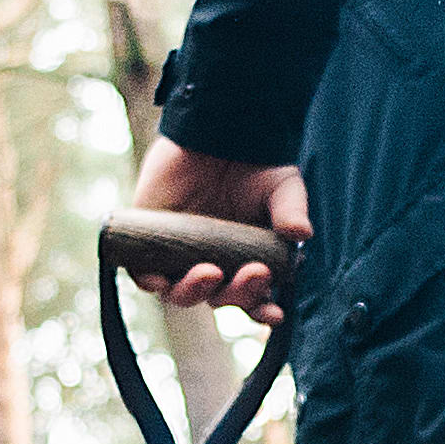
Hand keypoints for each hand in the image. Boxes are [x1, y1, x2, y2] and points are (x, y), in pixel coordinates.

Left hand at [130, 141, 310, 322]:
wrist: (218, 128)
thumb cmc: (256, 162)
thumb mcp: (283, 187)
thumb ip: (291, 211)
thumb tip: (302, 233)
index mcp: (246, 261)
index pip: (252, 299)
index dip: (261, 311)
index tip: (274, 316)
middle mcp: (213, 263)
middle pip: (219, 298)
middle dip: (237, 294)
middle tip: (253, 273)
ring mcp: (180, 253)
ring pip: (180, 293)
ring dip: (195, 292)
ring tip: (210, 273)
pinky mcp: (150, 239)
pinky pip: (142, 272)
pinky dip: (150, 281)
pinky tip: (160, 281)